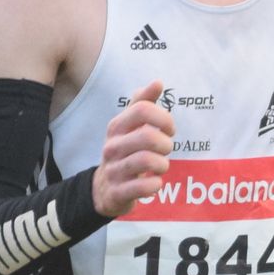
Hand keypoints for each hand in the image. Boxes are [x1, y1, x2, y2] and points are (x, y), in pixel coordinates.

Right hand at [93, 79, 174, 216]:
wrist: (104, 189)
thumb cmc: (125, 152)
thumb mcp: (130, 127)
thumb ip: (144, 104)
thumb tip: (158, 82)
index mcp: (116, 127)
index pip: (143, 109)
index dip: (164, 118)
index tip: (169, 130)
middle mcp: (112, 146)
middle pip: (148, 136)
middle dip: (166, 144)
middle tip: (165, 151)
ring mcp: (113, 170)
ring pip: (147, 160)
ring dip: (162, 165)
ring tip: (160, 166)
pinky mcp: (118, 192)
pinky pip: (144, 186)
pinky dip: (155, 185)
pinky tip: (154, 183)